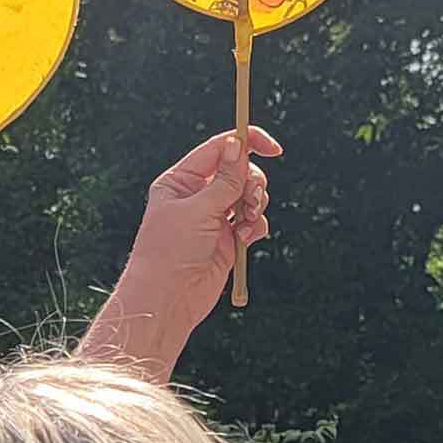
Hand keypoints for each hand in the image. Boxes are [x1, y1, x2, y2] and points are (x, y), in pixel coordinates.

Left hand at [124, 126, 280, 336]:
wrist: (168, 300)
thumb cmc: (170, 251)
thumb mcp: (198, 209)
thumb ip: (224, 179)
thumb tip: (238, 145)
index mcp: (182, 180)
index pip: (219, 149)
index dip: (247, 143)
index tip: (273, 148)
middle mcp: (198, 195)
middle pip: (240, 171)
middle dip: (252, 183)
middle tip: (250, 201)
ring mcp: (214, 217)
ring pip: (250, 195)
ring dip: (255, 205)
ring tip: (246, 223)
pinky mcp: (228, 238)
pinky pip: (254, 220)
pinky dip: (256, 226)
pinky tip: (246, 238)